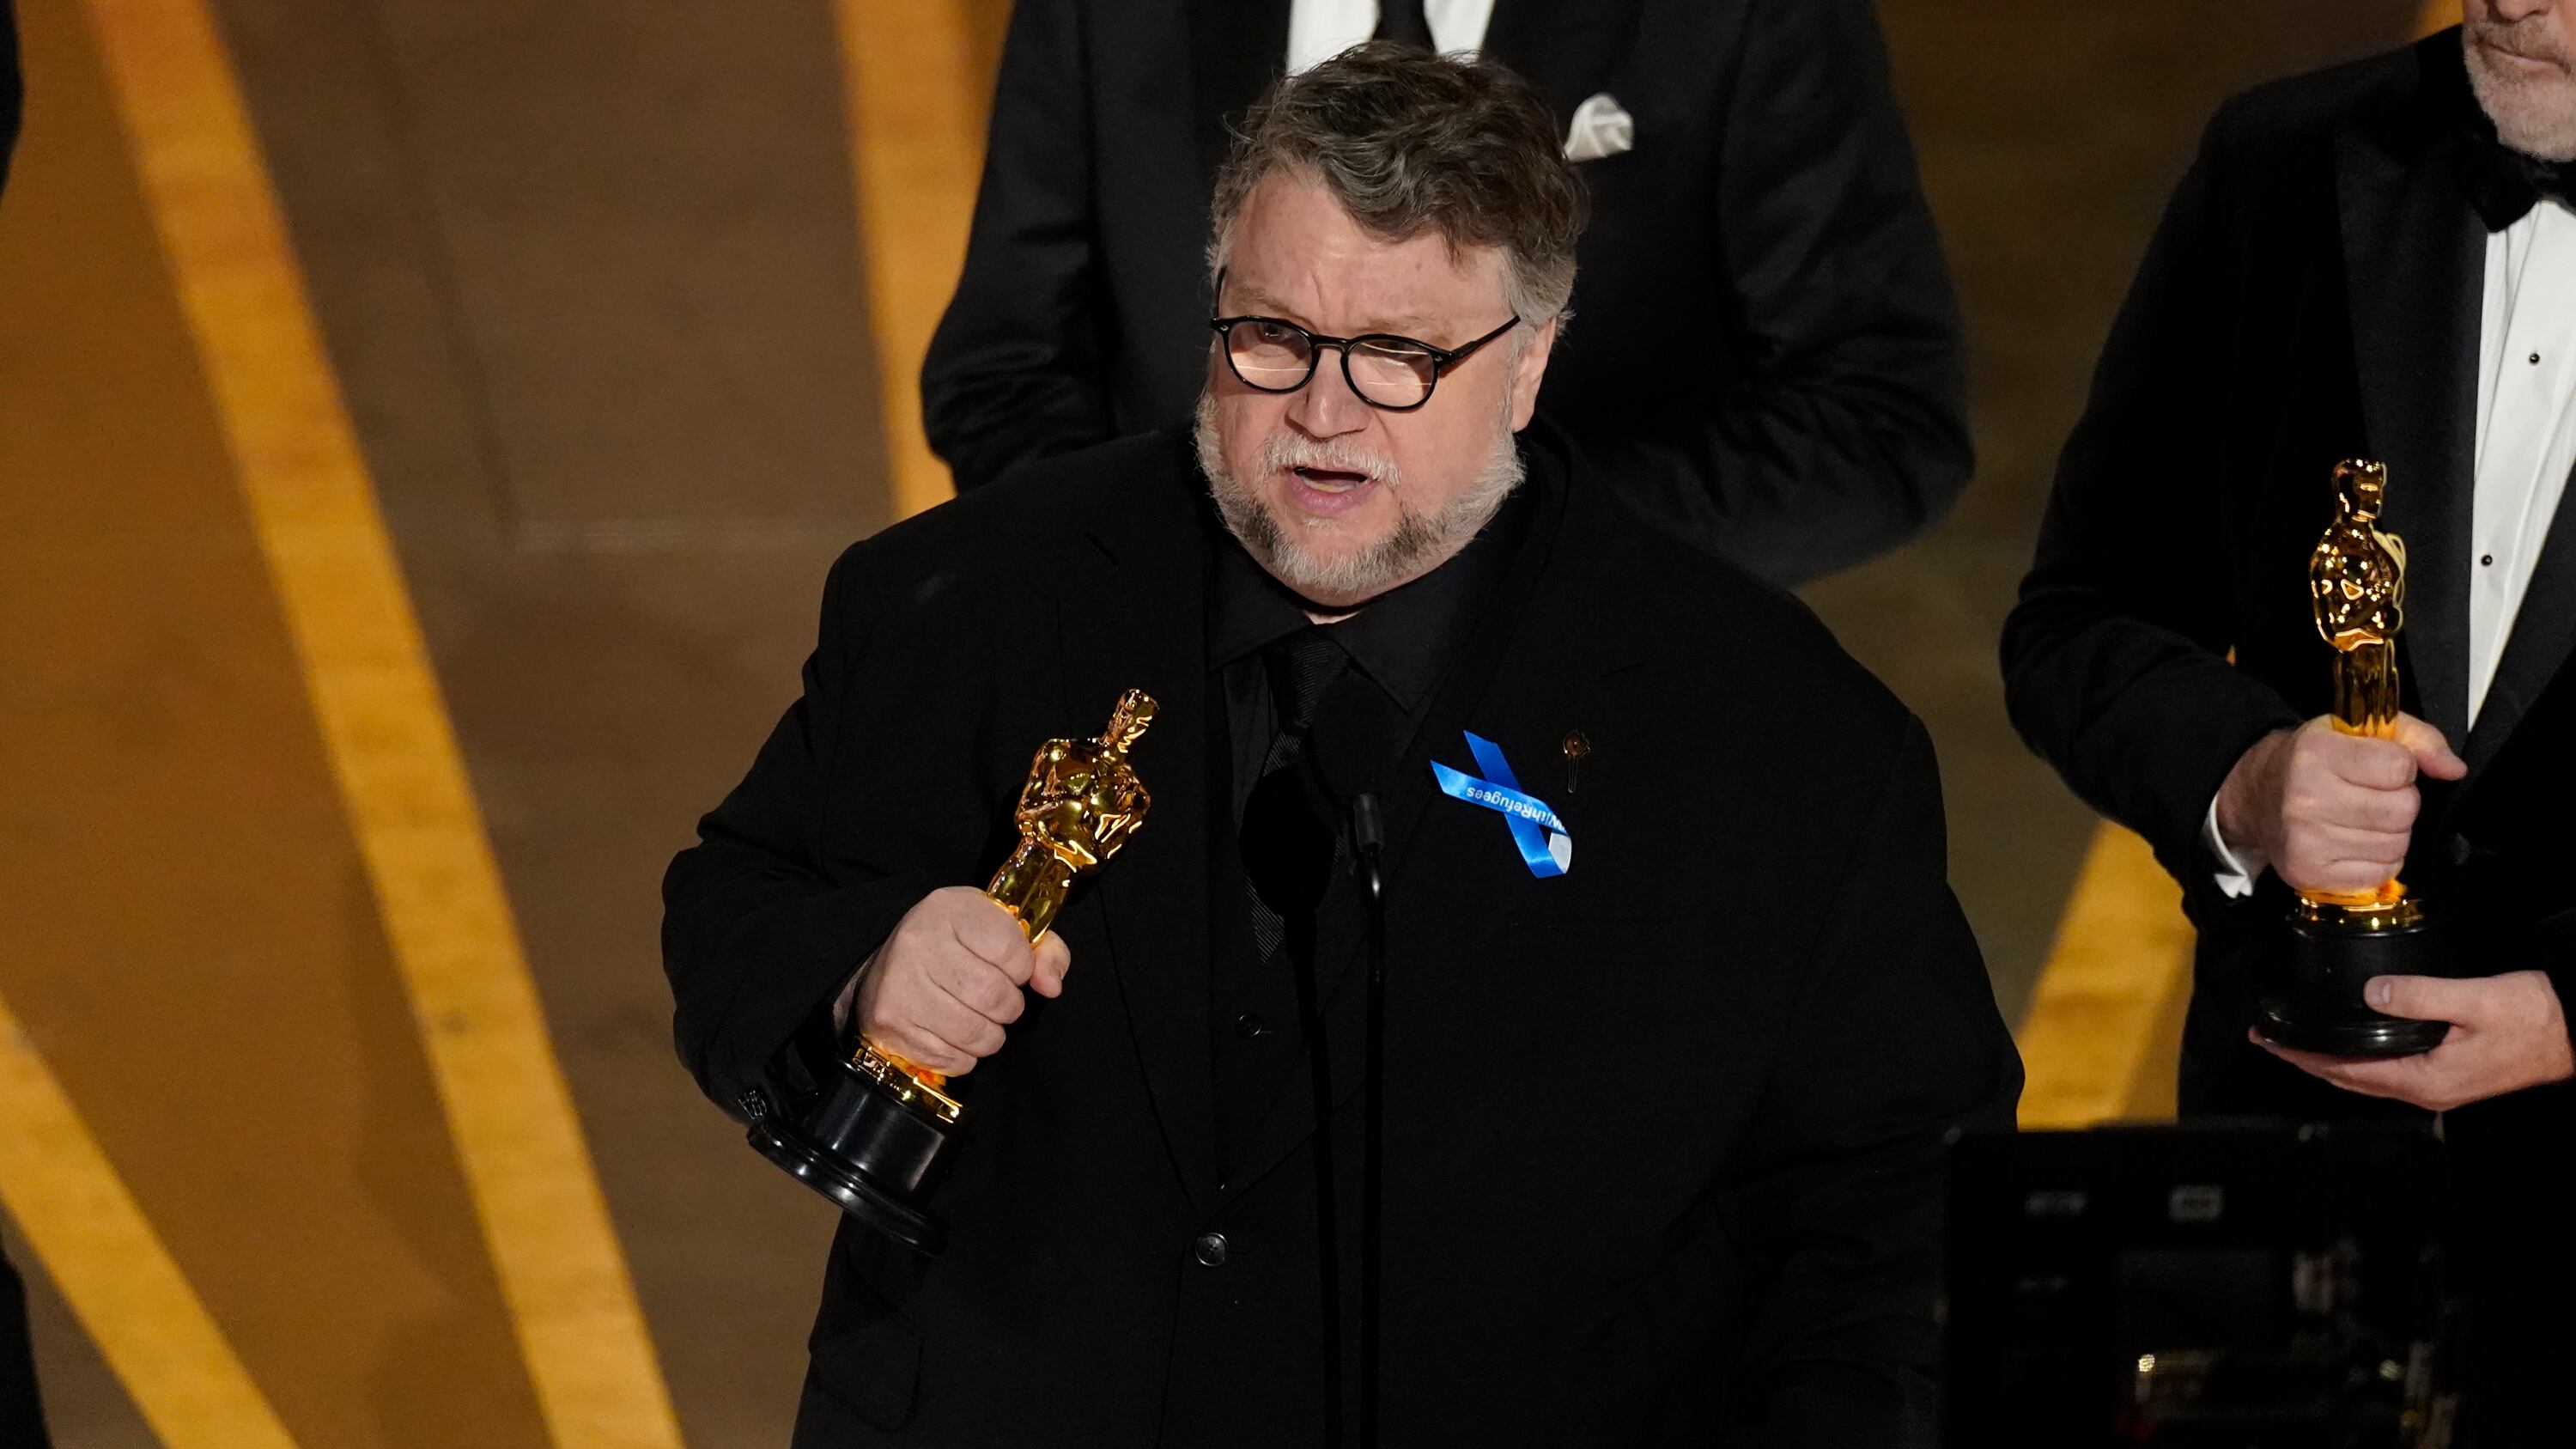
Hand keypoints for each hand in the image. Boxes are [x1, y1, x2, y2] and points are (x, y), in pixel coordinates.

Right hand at [840, 887, 1069, 1077]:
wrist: (888, 967)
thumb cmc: (955, 945)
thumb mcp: (999, 928)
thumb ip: (1042, 950)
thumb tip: (1051, 986)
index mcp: (951, 911)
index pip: (1013, 952)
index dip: (1022, 969)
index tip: (1010, 969)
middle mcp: (919, 944)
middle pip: (995, 996)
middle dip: (1009, 1007)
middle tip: (997, 1002)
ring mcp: (901, 987)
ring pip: (976, 1033)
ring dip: (990, 1036)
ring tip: (979, 1020)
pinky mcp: (891, 1025)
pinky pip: (953, 1059)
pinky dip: (965, 1056)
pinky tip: (954, 1035)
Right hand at [2213, 714, 2464, 895]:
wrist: (2257, 795)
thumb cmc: (2315, 761)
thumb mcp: (2360, 731)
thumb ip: (2417, 739)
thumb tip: (2454, 770)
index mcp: (2317, 753)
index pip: (2399, 767)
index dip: (2401, 768)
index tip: (2381, 768)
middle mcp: (2306, 797)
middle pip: (2403, 810)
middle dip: (2400, 803)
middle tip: (2374, 797)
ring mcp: (2305, 840)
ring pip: (2396, 845)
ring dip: (2391, 834)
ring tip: (2364, 821)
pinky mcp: (2309, 873)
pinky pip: (2380, 873)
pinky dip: (2378, 861)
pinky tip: (2357, 844)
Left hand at [2252, 971, 2575, 1109]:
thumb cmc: (2535, 1020)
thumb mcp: (2474, 1001)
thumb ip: (2419, 996)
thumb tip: (2371, 994)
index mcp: (2426, 1079)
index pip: (2346, 1071)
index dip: (2304, 1056)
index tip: (2270, 1041)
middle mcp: (2427, 1090)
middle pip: (2350, 1079)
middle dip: (2306, 1061)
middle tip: (2269, 1042)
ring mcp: (2438, 1086)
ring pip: (2368, 1078)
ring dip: (2329, 1061)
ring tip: (2298, 1044)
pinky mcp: (2449, 1075)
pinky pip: (2388, 1072)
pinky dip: (2359, 1060)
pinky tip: (2351, 1046)